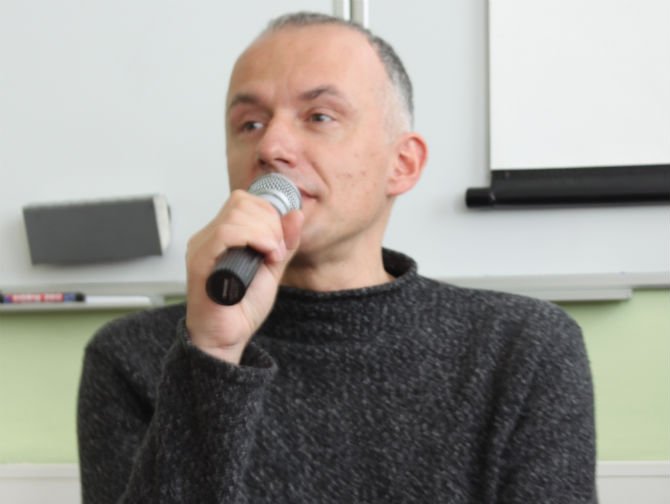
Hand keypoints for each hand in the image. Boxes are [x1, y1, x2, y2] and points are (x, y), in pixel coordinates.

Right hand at [185, 189, 303, 363]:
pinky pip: (225, 233)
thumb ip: (284, 242)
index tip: (280, 242)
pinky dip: (252, 238)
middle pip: (241, 202)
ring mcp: (202, 247)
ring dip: (265, 232)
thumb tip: (295, 214)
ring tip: (271, 256)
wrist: (226, 338)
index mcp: (222, 235)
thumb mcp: (273, 269)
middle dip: (270, 222)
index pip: (244, 201)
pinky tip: (264, 255)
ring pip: (236, 214)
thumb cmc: (242, 308)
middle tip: (276, 251)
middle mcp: (208, 237)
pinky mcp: (200, 261)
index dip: (269, 213)